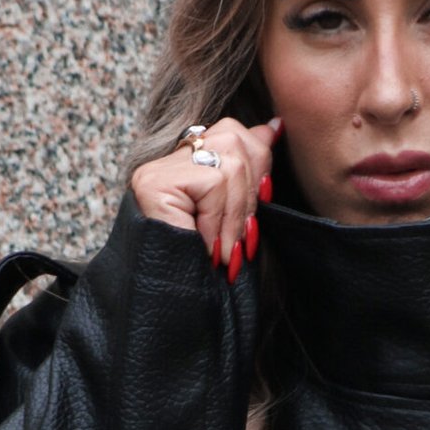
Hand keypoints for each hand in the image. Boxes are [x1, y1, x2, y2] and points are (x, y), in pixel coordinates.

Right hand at [130, 114, 281, 282]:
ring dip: (235, 217)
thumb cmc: (209, 263)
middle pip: (234, 139)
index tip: (266, 194)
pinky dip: (218, 221)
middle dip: (251, 192)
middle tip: (244, 236)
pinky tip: (209, 248)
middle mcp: (170, 158)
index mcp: (189, 160)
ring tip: (226, 250)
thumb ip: (251, 169)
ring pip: (228, 165)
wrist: (176, 302)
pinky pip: (211, 184)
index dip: (259, 161)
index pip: (234, 132)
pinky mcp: (154, 183)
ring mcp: (158, 169)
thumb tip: (275, 126)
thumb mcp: (239, 210)